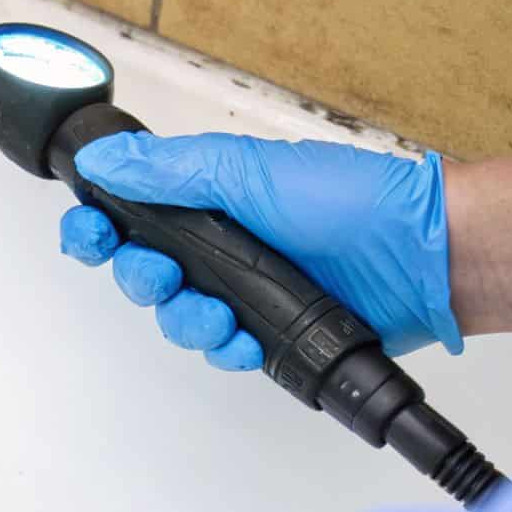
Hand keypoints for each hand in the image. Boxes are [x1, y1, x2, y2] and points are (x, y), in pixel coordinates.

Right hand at [59, 132, 461, 368]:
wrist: (421, 258)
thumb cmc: (347, 201)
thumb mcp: (248, 171)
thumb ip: (168, 169)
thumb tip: (100, 158)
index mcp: (205, 199)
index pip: (126, 215)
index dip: (96, 228)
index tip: (90, 233)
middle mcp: (218, 245)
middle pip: (141, 275)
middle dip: (143, 280)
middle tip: (168, 275)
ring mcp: (242, 291)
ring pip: (177, 320)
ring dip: (188, 321)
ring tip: (223, 315)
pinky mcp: (268, 333)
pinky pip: (221, 353)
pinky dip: (228, 350)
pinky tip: (249, 341)